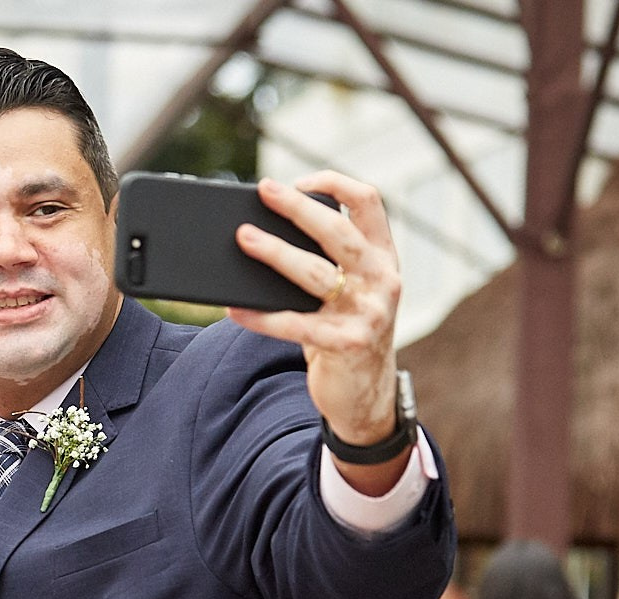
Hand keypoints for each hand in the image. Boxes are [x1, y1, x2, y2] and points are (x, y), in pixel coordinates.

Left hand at [229, 173, 403, 456]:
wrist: (365, 397)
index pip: (368, 202)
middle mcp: (382, 279)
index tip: (299, 181)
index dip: (334, 184)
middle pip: (338, 231)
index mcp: (384, 257)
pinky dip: (261, 317)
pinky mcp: (347, 344)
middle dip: (298, 207)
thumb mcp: (349, 293)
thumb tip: (262, 236)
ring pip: (315, 273)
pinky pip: (296, 325)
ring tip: (243, 239)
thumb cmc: (345, 334)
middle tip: (264, 191)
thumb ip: (326, 264)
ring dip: (275, 253)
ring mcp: (369, 312)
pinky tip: (234, 309)